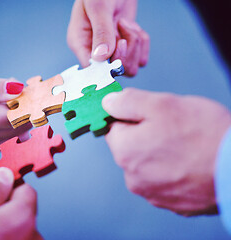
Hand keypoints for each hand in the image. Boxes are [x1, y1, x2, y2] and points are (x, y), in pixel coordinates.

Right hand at [0, 69, 27, 161]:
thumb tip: (18, 88)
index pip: (13, 117)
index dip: (29, 103)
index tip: (37, 91)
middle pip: (16, 129)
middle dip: (26, 110)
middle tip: (27, 91)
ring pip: (11, 138)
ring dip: (18, 119)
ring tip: (14, 99)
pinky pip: (0, 143)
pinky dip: (8, 128)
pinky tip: (3, 113)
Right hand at [67, 0, 149, 75]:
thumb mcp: (98, 7)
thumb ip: (101, 32)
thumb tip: (101, 57)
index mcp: (81, 43)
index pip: (92, 69)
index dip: (107, 65)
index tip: (118, 45)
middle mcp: (94, 51)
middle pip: (114, 72)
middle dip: (125, 51)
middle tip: (122, 27)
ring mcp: (112, 51)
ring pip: (129, 67)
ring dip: (134, 45)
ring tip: (126, 25)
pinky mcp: (127, 48)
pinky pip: (140, 59)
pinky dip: (142, 43)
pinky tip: (133, 28)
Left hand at [102, 88, 230, 215]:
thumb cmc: (205, 135)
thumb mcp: (161, 104)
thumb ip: (128, 102)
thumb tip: (108, 103)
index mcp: (124, 151)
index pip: (113, 128)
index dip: (130, 116)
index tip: (146, 114)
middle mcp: (133, 177)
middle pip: (131, 147)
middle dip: (147, 134)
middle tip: (174, 128)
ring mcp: (152, 193)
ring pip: (148, 164)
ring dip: (160, 153)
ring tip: (186, 146)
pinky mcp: (172, 203)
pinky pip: (165, 180)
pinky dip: (174, 171)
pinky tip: (191, 162)